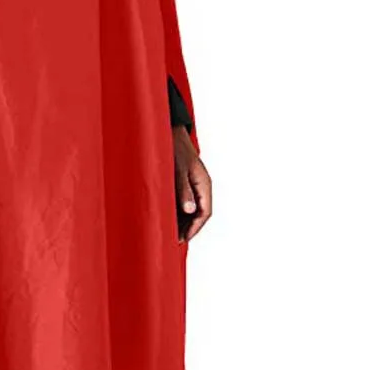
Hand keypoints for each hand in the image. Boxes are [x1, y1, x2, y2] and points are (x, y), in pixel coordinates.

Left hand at [172, 126, 211, 242]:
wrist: (167, 130)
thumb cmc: (174, 147)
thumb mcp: (178, 169)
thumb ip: (183, 190)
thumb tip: (191, 211)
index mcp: (204, 184)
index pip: (205, 212)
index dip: (194, 228)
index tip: (182, 239)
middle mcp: (200, 186)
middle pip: (198, 213)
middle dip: (187, 228)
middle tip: (173, 239)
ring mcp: (192, 184)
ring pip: (190, 208)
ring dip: (181, 220)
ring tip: (168, 232)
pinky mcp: (183, 182)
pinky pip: (182, 200)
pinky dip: (175, 210)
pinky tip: (165, 216)